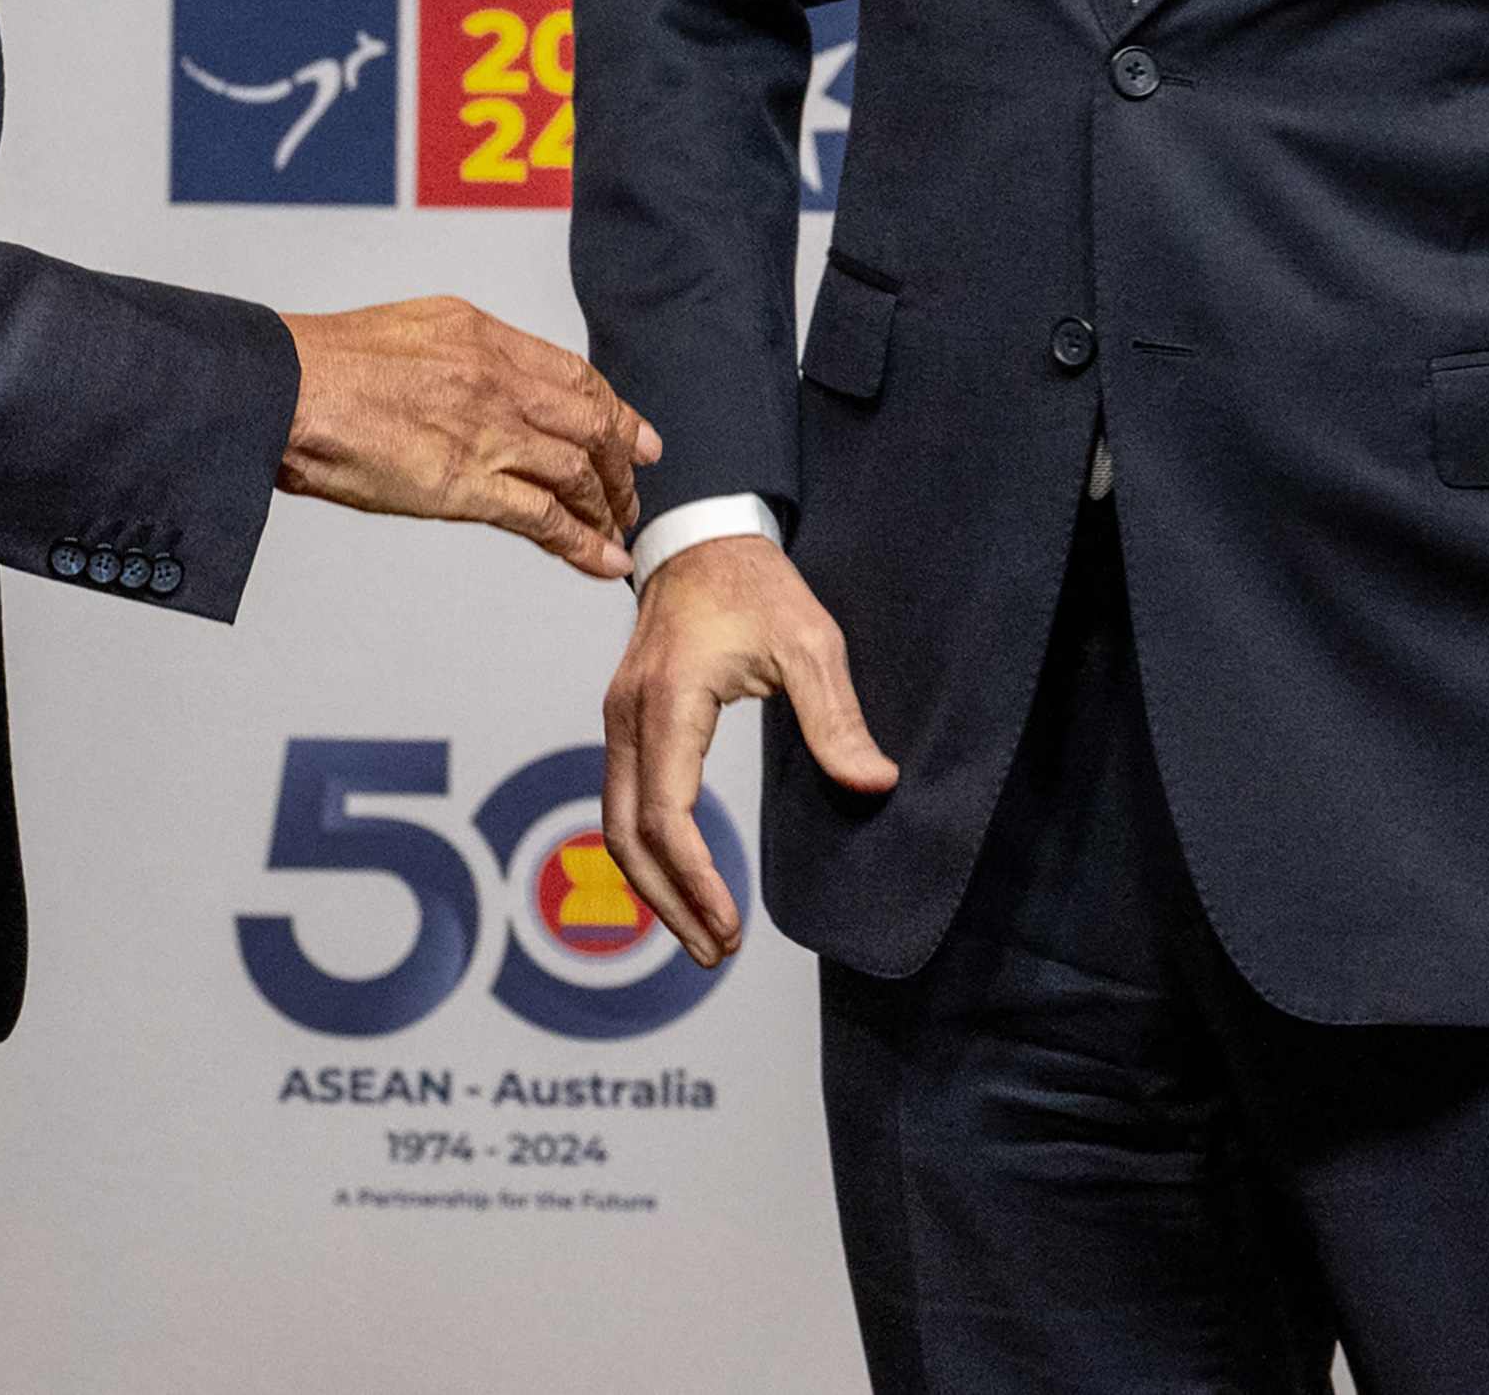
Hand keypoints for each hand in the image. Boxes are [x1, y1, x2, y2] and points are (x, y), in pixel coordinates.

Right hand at [276, 298, 660, 576]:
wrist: (288, 388)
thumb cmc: (328, 363)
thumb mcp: (412, 331)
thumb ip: (458, 356)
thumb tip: (479, 379)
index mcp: (485, 336)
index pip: (574, 375)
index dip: (614, 409)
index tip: (635, 433)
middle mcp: (499, 379)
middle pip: (591, 423)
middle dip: (623, 461)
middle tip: (637, 487)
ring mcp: (487, 432)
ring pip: (578, 471)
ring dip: (607, 506)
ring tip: (618, 532)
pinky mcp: (466, 486)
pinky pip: (544, 517)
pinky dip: (582, 542)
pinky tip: (602, 560)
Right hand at [601, 534, 897, 965]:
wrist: (705, 536)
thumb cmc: (756, 584)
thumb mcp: (809, 641)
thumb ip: (835, 716)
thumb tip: (873, 783)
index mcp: (668, 701)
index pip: (665, 813)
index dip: (695, 878)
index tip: (729, 924)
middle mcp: (628, 716)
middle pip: (626, 835)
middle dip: (669, 902)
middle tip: (715, 952)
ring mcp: (619, 719)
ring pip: (615, 824)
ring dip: (654, 885)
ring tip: (700, 934)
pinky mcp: (626, 722)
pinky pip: (622, 801)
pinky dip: (646, 851)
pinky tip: (680, 880)